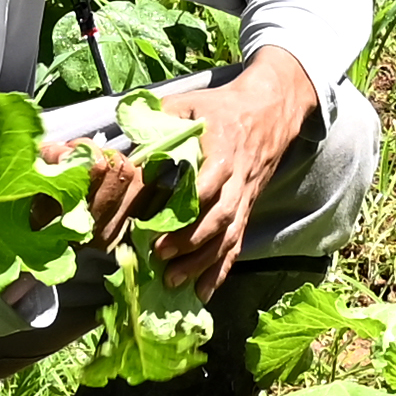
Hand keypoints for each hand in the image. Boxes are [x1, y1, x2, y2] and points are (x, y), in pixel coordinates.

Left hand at [135, 51, 318, 298]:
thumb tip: (124, 144)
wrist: (271, 109)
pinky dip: (221, 271)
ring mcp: (245, 198)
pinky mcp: (247, 210)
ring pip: (228, 236)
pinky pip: (237, 243)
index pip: (208, 186)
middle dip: (190, 242)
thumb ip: (158, 121)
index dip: (185, 210)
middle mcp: (237, 179)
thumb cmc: (222, 106)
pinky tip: (204, 292)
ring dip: (203, 262)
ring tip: (174, 282)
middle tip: (160, 257)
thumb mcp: (189, 103)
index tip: (157, 225)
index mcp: (222, 151)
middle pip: (218, 218)